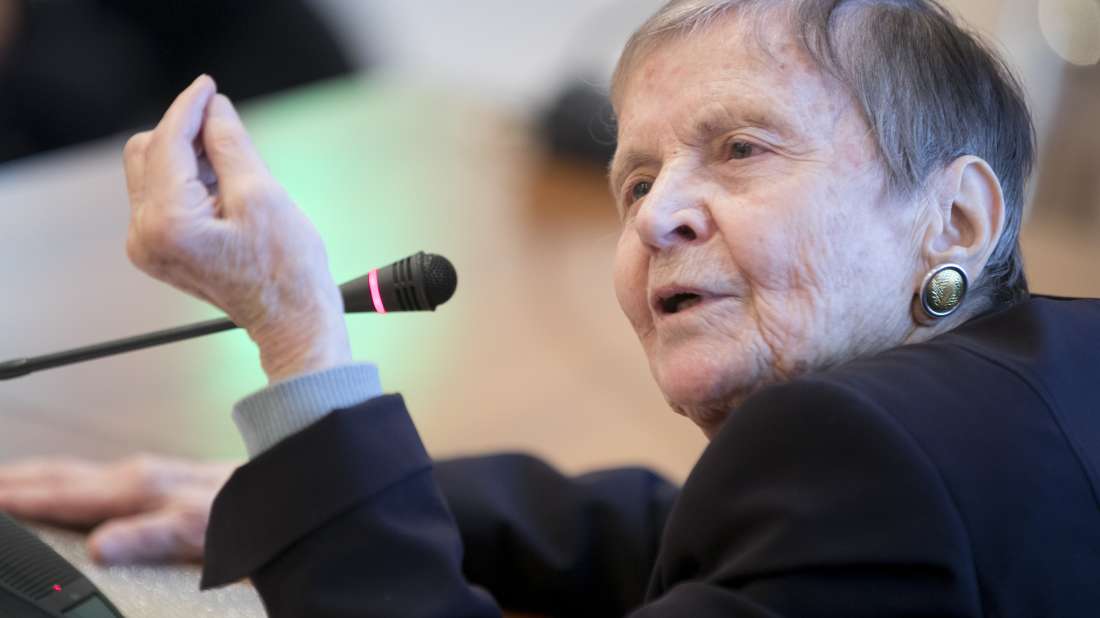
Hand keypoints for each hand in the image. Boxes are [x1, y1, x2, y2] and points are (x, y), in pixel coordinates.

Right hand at [0, 455, 236, 564]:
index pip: (60, 493)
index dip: (16, 499)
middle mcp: (136, 474)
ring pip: (73, 472)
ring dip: (32, 477)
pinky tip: (59, 490)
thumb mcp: (197, 531)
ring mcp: (144, 474)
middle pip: (57, 475)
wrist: (281, 490)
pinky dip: (61, 482)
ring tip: (2, 485)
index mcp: (136, 487)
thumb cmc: (243, 512)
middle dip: (12, 480)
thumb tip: (101, 547)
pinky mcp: (154, 479)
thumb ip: (148, 537)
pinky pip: (92, 477)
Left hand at [123, 75, 351, 382]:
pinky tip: (223, 190)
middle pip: (147, 153)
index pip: (167, 143)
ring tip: (235, 173)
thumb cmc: (286, 269)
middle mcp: (145, 235)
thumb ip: (230, 144)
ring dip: (188, 157)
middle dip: (186, 134)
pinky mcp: (158, 249)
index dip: (189, 108)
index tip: (208, 86)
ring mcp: (147, 245)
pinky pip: (162, 196)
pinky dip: (188, 181)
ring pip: (152, 172)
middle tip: (229, 133)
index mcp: (168, 223)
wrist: (291, 321)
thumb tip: (213, 109)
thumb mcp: (262, 194)